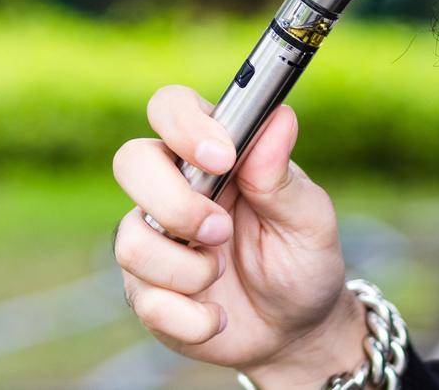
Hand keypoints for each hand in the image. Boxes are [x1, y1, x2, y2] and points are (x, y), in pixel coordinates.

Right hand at [111, 86, 368, 385]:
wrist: (294, 330)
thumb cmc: (302, 259)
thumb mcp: (308, 219)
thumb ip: (282, 175)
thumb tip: (279, 118)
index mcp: (211, 153)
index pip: (171, 107)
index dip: (183, 125)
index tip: (222, 158)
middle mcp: (172, 187)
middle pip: (130, 162)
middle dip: (174, 202)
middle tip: (220, 230)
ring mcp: (153, 238)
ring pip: (131, 241)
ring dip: (187, 269)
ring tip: (221, 276)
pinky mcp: (146, 290)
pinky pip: (146, 300)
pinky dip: (191, 317)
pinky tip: (217, 317)